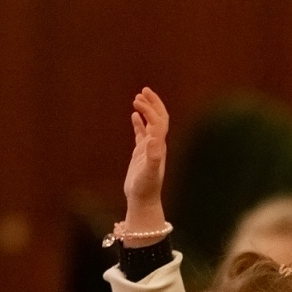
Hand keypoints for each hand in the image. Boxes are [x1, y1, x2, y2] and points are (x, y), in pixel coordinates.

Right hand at [121, 87, 168, 234]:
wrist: (143, 201)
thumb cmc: (146, 188)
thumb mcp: (149, 173)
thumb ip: (153, 156)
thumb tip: (153, 139)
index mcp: (159, 145)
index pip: (158, 121)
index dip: (150, 109)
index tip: (138, 100)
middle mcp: (156, 144)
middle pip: (159, 118)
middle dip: (153, 103)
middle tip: (144, 90)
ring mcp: (149, 148)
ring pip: (150, 123)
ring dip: (146, 110)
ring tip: (137, 97)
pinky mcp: (141, 154)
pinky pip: (141, 134)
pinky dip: (138, 123)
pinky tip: (133, 115)